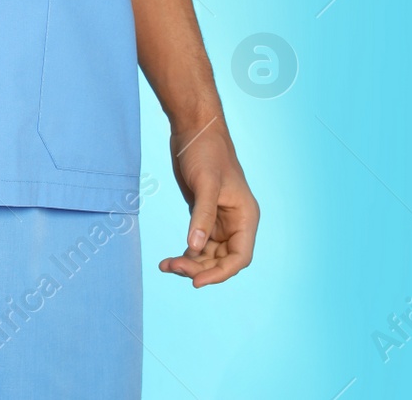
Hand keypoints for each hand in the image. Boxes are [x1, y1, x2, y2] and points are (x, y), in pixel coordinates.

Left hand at [159, 120, 258, 286]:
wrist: (193, 130)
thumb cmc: (207, 151)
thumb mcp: (206, 183)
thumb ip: (202, 216)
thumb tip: (195, 248)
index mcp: (246, 217)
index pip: (239, 257)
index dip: (220, 273)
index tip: (196, 282)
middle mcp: (235, 223)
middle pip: (222, 260)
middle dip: (199, 268)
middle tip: (171, 267)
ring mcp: (219, 221)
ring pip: (208, 255)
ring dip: (190, 264)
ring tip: (165, 265)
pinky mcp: (203, 216)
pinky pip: (198, 244)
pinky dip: (186, 254)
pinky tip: (169, 259)